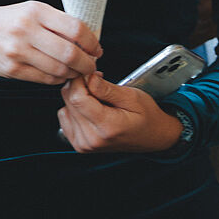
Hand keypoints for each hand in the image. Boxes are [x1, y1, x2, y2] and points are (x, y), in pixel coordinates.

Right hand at [0, 2, 100, 83]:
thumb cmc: (6, 20)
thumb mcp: (30, 11)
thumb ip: (57, 23)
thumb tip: (88, 40)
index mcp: (35, 11)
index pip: (75, 28)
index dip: (92, 43)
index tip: (97, 49)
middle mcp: (26, 29)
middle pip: (70, 53)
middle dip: (87, 64)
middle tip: (91, 66)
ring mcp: (17, 51)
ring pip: (59, 69)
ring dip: (74, 74)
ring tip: (75, 71)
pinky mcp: (12, 69)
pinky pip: (45, 79)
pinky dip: (57, 79)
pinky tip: (58, 74)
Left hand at [57, 72, 184, 153]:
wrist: (153, 137)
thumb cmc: (147, 117)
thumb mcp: (132, 96)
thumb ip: (106, 88)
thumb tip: (87, 77)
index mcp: (107, 126)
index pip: (77, 98)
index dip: (80, 80)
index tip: (90, 74)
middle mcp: (93, 139)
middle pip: (69, 102)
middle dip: (79, 87)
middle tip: (96, 84)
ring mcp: (85, 144)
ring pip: (65, 108)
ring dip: (77, 99)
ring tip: (97, 99)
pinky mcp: (80, 144)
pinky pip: (65, 118)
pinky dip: (74, 110)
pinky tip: (90, 109)